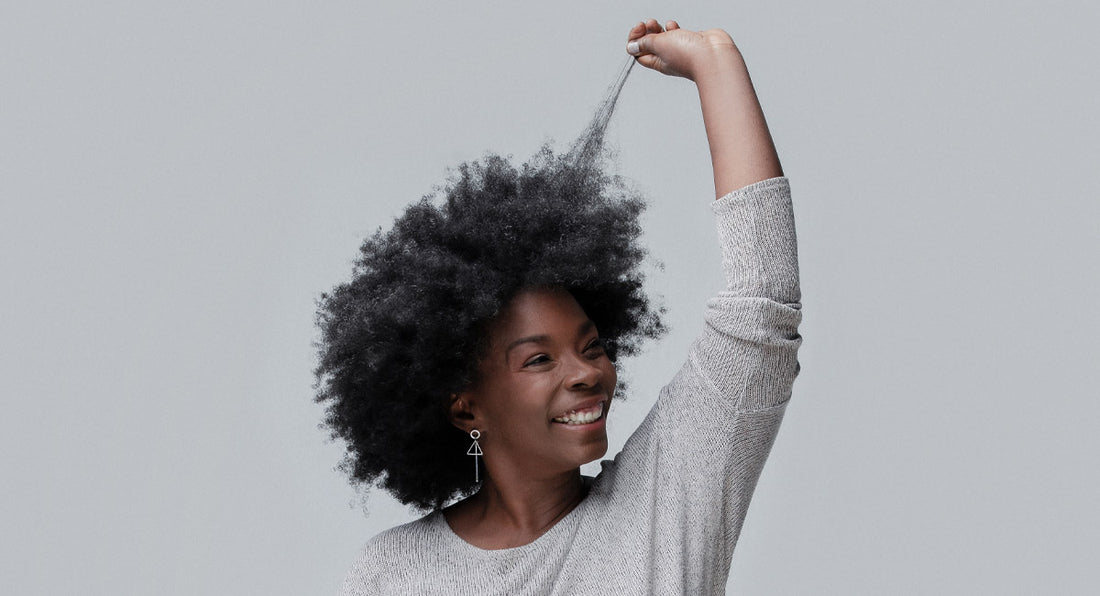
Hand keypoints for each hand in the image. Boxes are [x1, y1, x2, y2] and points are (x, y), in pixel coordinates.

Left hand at [626, 20, 741, 81]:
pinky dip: (672, 28)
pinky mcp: (691, 42)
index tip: (638, 29)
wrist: (714, 54)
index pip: (639, 53)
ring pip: (663, 38)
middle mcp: (668, 58)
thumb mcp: (660, 45)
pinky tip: (673, 26)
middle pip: (651, 45)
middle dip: (646, 32)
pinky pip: (677, 35)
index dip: (635, 40)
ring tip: (659, 24)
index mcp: (658, 62)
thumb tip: (632, 47)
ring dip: (658, 29)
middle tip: (649, 24)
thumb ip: (645, 43)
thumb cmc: (690, 55)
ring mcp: (680, 50)